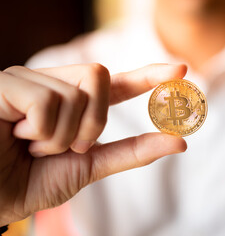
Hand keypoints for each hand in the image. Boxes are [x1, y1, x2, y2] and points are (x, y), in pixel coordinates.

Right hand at [0, 63, 186, 225]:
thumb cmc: (33, 181)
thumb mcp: (90, 166)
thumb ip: (132, 152)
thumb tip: (179, 142)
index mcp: (77, 104)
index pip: (119, 83)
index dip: (149, 74)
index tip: (181, 69)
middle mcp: (56, 84)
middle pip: (100, 76)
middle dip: (91, 121)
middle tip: (66, 147)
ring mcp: (31, 80)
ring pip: (74, 93)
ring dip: (59, 135)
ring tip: (33, 147)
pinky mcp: (7, 83)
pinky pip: (46, 100)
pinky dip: (38, 131)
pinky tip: (16, 136)